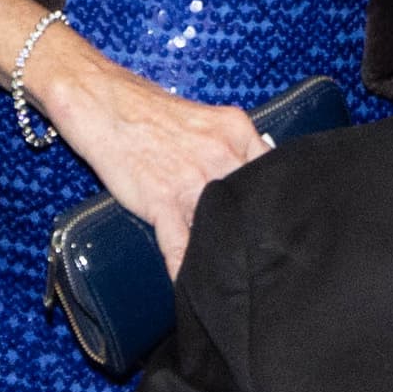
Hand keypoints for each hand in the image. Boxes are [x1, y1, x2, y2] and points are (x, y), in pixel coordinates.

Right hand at [40, 54, 266, 270]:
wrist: (104, 103)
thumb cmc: (150, 113)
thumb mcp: (210, 118)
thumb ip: (239, 146)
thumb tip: (262, 173)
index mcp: (236, 132)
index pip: (273, 172)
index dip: (281, 201)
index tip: (288, 222)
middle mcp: (220, 156)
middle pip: (254, 205)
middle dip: (261, 232)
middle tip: (271, 258)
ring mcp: (193, 181)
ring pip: (222, 228)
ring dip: (229, 254)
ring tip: (243, 280)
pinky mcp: (162, 201)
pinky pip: (179, 245)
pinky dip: (186, 270)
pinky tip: (194, 288)